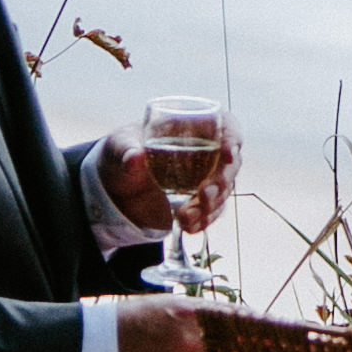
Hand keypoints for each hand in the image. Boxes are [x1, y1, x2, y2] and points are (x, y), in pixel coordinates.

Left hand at [102, 112, 241, 238]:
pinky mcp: (200, 202)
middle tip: (203, 195)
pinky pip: (213, 212)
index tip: (229, 154)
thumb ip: (126, 150)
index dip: (233, 137)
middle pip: (231, 164)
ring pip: (223, 191)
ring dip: (210, 206)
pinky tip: (188, 226)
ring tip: (184, 216)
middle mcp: (207, 151)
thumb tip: (134, 158)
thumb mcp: (119, 146)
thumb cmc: (123, 152)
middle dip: (222, 181)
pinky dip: (203, 221)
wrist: (118, 187)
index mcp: (193, 127)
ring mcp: (206, 178)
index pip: (227, 125)